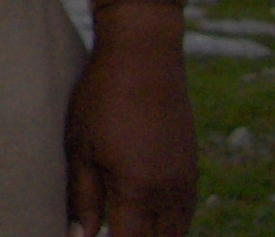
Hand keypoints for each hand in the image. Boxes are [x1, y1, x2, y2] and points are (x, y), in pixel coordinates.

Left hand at [66, 0, 196, 236]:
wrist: (145, 55)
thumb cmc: (103, 96)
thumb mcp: (81, 146)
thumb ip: (84, 198)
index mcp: (138, 191)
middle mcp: (170, 194)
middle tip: (108, 229)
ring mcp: (186, 182)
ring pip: (176, 232)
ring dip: (153, 236)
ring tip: (123, 225)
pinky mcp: (193, 169)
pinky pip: (185, 213)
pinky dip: (169, 224)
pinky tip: (146, 218)